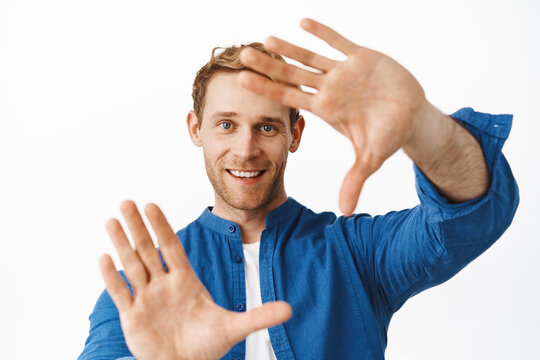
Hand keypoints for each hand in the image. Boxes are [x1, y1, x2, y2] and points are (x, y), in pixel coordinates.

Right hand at [99, 200, 291, 359]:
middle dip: (138, 227)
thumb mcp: (235, 328)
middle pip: (148, 249)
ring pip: (131, 265)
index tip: (151, 204)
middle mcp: (163, 285)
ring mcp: (147, 299)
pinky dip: (112, 277)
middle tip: (127, 202)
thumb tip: (290, 309)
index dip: (162, 226)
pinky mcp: (133, 318)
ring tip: (111, 219)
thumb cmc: (207, 346)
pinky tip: (104, 257)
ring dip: (121, 243)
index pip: (172, 247)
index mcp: (185, 281)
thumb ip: (260, 316)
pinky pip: (121, 292)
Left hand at [238, 18, 428, 215]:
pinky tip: (303, 22)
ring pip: (311, 57)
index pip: (290, 97)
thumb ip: (355, 180)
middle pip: (292, 75)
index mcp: (326, 109)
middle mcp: (330, 89)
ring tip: (267, 39)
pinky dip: (323, 32)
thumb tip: (344, 212)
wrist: (412, 117)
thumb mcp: (370, 158)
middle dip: (268, 66)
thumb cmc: (388, 136)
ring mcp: (344, 72)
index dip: (266, 89)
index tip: (241, 81)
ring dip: (290, 48)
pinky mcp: (363, 58)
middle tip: (242, 55)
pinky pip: (339, 41)